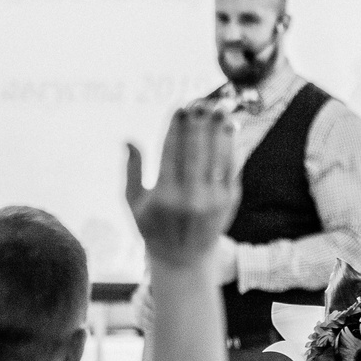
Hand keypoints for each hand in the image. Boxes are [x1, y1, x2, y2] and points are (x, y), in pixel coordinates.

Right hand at [124, 103, 239, 268]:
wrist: (183, 259)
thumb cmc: (152, 227)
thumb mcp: (133, 203)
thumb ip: (131, 170)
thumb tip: (129, 140)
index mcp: (162, 196)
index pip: (170, 153)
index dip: (175, 127)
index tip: (178, 106)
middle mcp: (189, 198)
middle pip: (195, 151)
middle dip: (198, 124)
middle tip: (199, 101)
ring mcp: (212, 200)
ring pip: (217, 156)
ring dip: (218, 130)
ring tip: (219, 108)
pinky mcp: (229, 201)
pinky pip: (231, 167)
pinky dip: (232, 146)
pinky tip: (230, 128)